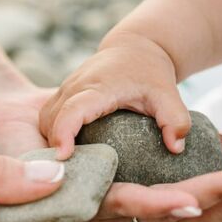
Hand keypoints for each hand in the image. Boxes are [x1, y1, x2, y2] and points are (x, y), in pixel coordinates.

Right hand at [40, 34, 192, 159]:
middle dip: (54, 145)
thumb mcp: (167, 93)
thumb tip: (175, 148)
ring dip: (51, 141)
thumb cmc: (150, 71)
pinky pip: (50, 116)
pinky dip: (53, 134)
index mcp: (99, 86)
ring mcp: (67, 88)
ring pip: (46, 118)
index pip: (73, 109)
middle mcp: (77, 86)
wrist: (136, 46)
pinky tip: (69, 153)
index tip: (64, 157)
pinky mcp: (64, 93)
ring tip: (68, 167)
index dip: (64, 133)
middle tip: (68, 175)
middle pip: (52, 118)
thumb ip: (175, 119)